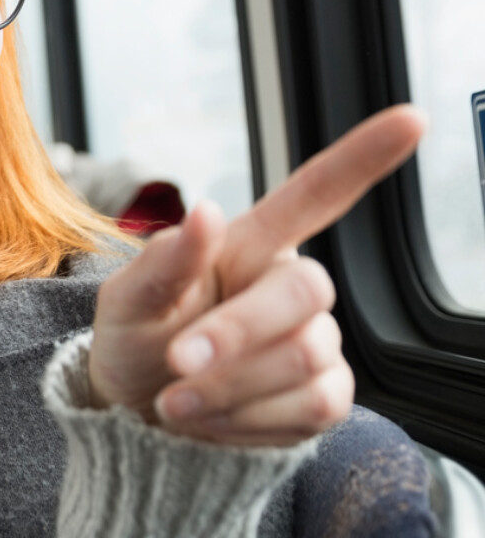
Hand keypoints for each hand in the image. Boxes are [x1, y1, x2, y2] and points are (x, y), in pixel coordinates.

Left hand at [87, 104, 425, 446]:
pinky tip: (208, 417)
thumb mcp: (125, 303)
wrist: (138, 414)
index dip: (362, 158)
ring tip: (175, 397)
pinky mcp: (325, 397)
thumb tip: (206, 212)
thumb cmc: (134, 342)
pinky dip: (245, 420)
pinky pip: (309, 408)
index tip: (412, 118)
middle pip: (307, 292)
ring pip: (302, 359)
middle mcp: (289, 288)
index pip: (313, 195)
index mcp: (247, 247)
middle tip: (177, 361)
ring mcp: (315, 343)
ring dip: (226, 386)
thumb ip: (162, 264)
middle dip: (235, 334)